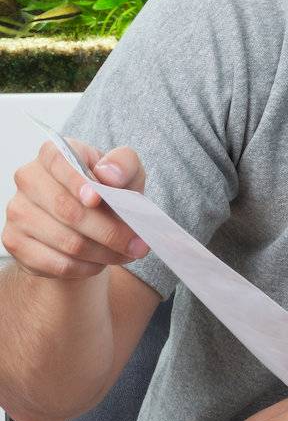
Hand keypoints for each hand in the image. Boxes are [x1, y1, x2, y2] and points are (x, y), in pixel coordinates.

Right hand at [3, 139, 149, 279]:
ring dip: (104, 252)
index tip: (98, 198)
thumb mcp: (126, 174)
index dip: (77, 181)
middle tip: (138, 243)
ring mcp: (18, 212)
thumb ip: (124, 164)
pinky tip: (101, 262)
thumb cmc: (108, 192)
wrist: (87, 226)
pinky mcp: (17, 243)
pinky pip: (58, 263)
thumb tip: (108, 174)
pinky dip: (87, 267)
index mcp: (52, 153)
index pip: (58, 161)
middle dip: (109, 230)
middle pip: (66, 209)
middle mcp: (28, 179)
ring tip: (127, 253)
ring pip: (66, 241)